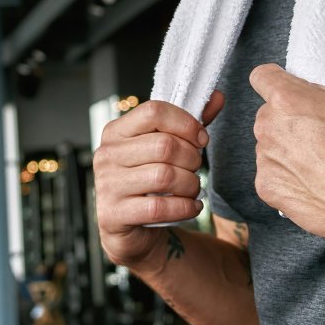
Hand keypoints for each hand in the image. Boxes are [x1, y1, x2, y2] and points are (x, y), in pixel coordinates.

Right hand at [92, 91, 223, 268]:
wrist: (129, 228)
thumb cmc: (150, 182)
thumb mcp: (166, 149)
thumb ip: (189, 124)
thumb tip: (217, 96)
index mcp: (116, 131)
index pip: (154, 111)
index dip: (186, 123)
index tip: (201, 139)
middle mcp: (106, 155)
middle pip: (164, 145)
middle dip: (191, 158)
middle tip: (195, 168)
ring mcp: (107, 185)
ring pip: (165, 176)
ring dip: (190, 184)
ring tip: (193, 188)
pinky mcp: (113, 215)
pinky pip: (159, 208)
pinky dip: (184, 208)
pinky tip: (191, 207)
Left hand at [249, 52, 324, 241]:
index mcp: (287, 99)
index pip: (262, 77)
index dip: (278, 80)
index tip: (293, 90)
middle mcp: (268, 128)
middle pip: (270, 113)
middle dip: (291, 117)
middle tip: (323, 128)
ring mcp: (265, 160)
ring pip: (271, 144)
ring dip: (289, 147)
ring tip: (323, 158)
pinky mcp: (268, 189)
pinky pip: (272, 174)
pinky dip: (289, 176)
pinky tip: (315, 179)